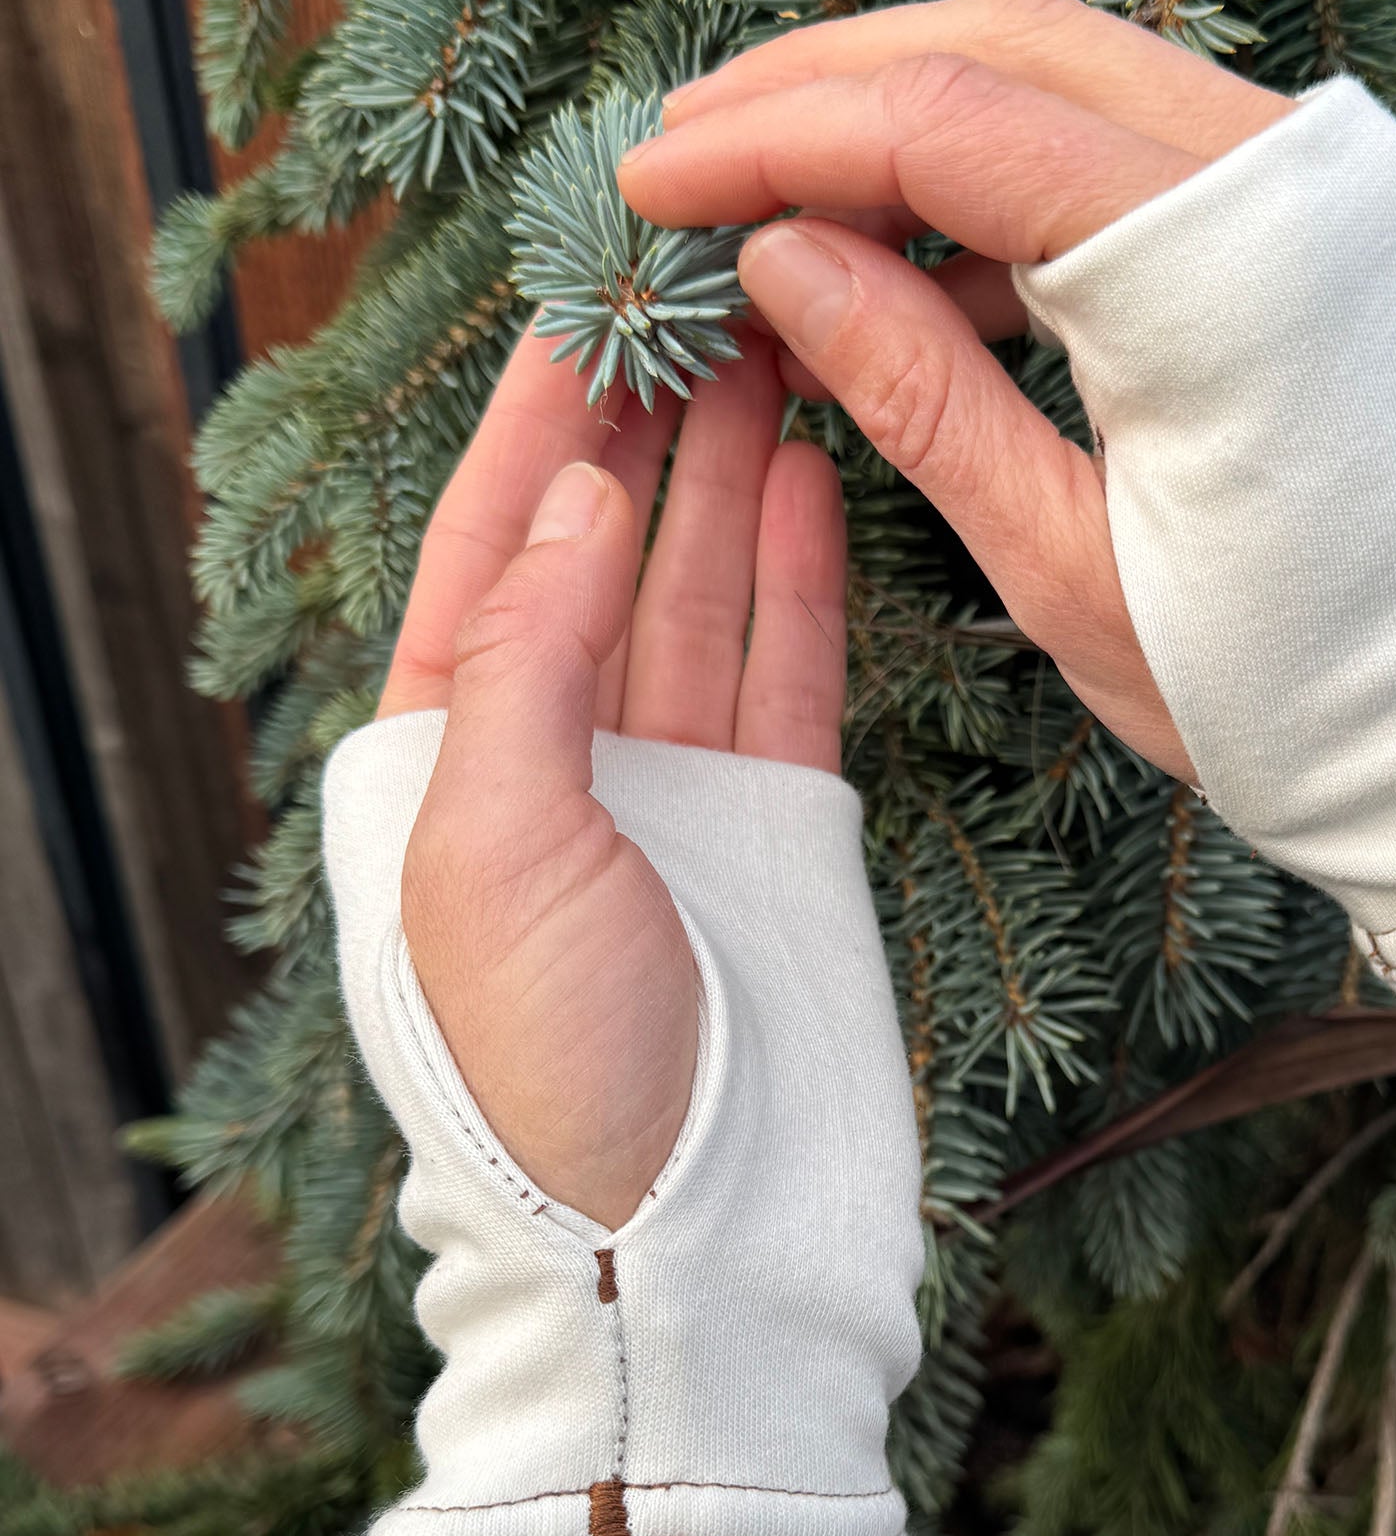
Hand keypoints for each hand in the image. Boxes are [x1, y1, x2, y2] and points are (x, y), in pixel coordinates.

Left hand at [380, 325, 846, 1227]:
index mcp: (443, 765)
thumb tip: (580, 495)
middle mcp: (556, 762)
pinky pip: (786, 669)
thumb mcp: (493, 853)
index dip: (531, 422)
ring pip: (701, 592)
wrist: (697, 1247)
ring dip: (733, 470)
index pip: (485, 549)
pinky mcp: (778, 826)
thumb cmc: (551, 1075)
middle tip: (706, 288)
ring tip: (773, 340)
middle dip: (647, 421)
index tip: (585, 297)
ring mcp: (674, 791)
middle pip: (600, 549)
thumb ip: (531, 663)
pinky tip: (812, 475)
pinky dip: (800, 575)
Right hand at [615, 0, 1292, 780]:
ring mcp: (1308, 176)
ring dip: (902, 120)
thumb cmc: (1273, 681)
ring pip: (1059, 74)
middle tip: (681, 151)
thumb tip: (776, 257)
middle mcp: (1282, 171)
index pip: (951, 123)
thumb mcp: (1062, 564)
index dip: (780, 140)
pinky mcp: (1308, 211)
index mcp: (1224, 262)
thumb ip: (918, 393)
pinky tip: (896, 256)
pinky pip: (1120, 142)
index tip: (651, 184)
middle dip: (822, 89)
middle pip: (1002, 49)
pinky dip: (996, 181)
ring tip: (762, 196)